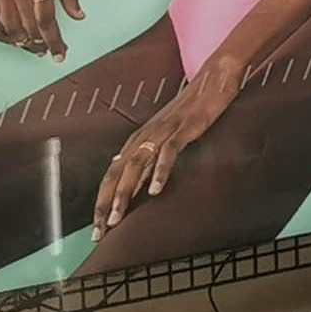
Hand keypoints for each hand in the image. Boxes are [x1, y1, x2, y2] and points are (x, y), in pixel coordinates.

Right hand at [0, 0, 82, 57]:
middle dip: (39, 44)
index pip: (47, 21)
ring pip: (8, 27)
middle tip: (47, 52)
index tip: (60, 54)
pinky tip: (9, 38)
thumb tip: (79, 16)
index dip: (54, 41)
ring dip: (20, 42)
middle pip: (28, 28)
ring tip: (31, 48)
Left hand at [96, 67, 240, 228]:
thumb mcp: (166, 137)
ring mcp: (163, 131)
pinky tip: (155, 190)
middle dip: (105, 203)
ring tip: (117, 216)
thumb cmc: (191, 110)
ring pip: (136, 165)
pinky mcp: (184, 127)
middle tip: (100, 231)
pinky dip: (160, 171)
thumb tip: (134, 182)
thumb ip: (150, 157)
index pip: (111, 175)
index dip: (101, 201)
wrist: (212, 81)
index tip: (98, 228)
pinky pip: (168, 152)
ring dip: (124, 192)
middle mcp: (144, 136)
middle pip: (117, 173)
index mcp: (138, 140)